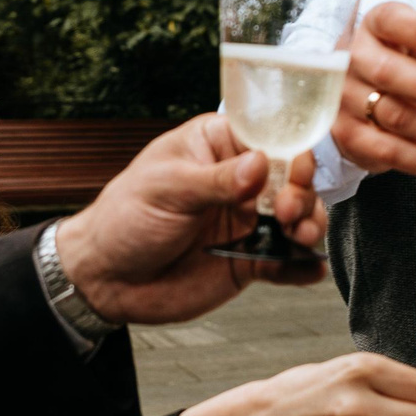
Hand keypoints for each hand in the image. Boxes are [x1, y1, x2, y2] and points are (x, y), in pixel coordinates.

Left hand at [51, 113, 327, 325]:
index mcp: (218, 146)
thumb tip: (260, 164)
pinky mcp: (249, 260)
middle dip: (302, 192)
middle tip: (290, 210)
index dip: (290, 149)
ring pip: (297, 218)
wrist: (105, 278)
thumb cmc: (124, 217)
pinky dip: (302, 266)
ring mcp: (247, 221)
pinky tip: (310, 269)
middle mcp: (240, 181)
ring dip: (309, 225)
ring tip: (303, 237)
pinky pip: (285, 261)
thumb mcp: (166, 188)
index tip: (298, 167)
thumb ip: (215, 180)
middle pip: (291, 178)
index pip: (267, 136)